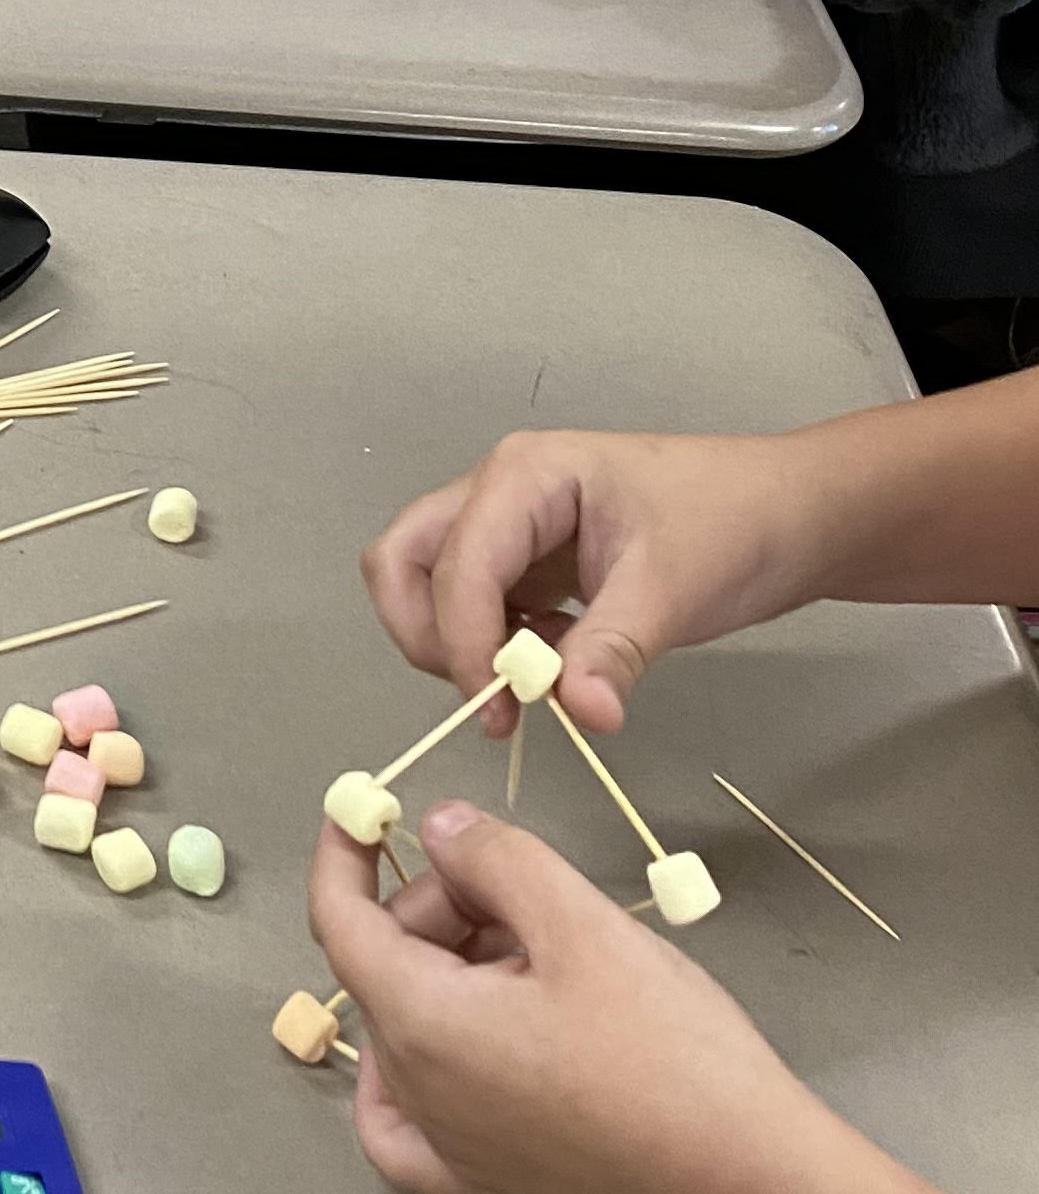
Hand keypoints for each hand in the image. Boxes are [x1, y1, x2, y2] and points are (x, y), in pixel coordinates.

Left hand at [308, 799, 829, 1193]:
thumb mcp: (583, 926)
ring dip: (458, 969)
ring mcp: (451, 1140)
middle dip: (442, 907)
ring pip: (413, 1023)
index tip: (360, 807)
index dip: (343, 855)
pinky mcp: (496, 1174)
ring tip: (553, 955)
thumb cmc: (670, 1049)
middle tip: (534, 893)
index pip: (339, 921)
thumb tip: (438, 827)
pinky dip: (419, 1071)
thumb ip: (496, 859)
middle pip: (388, 965)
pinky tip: (460, 1040)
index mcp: (419, 1021)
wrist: (752, 1181)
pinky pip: (415, 1124)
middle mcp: (416, 1088)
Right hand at [364, 426, 823, 736]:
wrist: (790, 514)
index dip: (462, 642)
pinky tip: (554, 665)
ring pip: (427, 586)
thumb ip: (614, 651)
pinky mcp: (527, 562)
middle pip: (403, 561)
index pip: (455, 563)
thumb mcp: (674, 588)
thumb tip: (582, 716)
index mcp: (525, 476)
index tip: (500, 711)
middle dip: (425, 634)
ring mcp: (509, 527)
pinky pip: (474, 608)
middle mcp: (499, 493)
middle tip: (483, 694)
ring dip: (458, 645)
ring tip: (529, 685)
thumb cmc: (735, 524)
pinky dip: (493, 648)